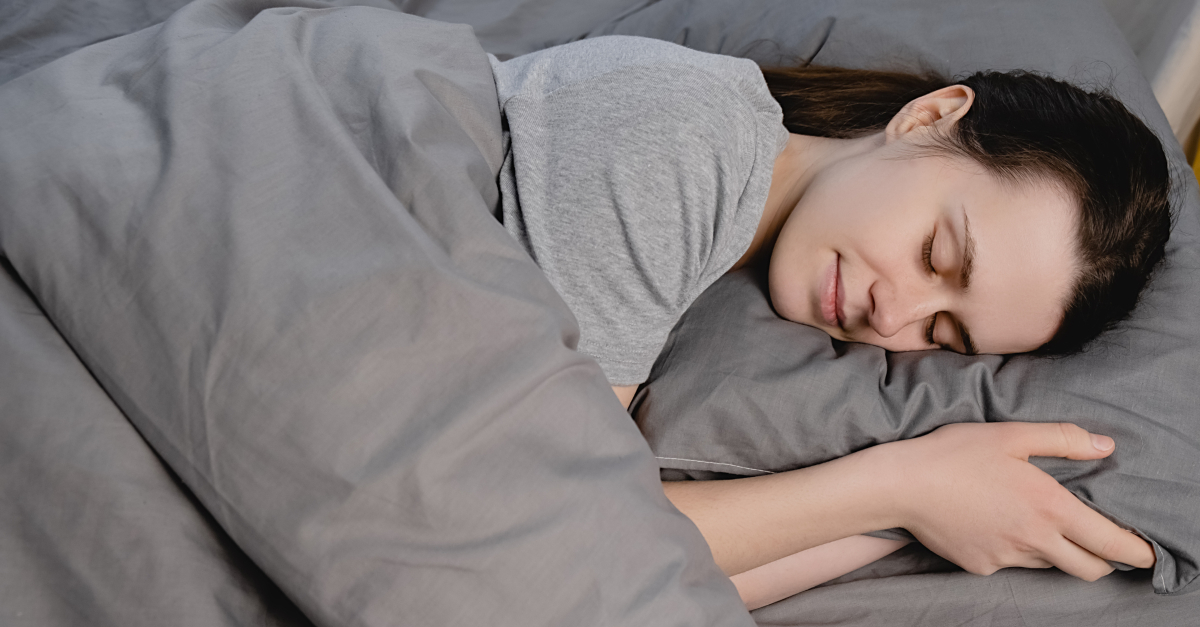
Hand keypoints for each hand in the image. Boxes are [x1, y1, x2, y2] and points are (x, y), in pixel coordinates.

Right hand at [877, 422, 1155, 580]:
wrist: (900, 485)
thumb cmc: (954, 453)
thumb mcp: (1010, 434)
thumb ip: (1061, 439)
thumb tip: (1104, 445)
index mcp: (1049, 508)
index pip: (1110, 544)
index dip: (1135, 552)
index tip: (1146, 553)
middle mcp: (1033, 540)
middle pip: (1087, 568)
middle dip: (1103, 561)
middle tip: (1099, 542)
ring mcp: (1005, 557)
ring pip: (1046, 563)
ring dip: (1053, 550)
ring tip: (1033, 521)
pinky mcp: (980, 566)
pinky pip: (1009, 562)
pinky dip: (1011, 547)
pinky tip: (990, 522)